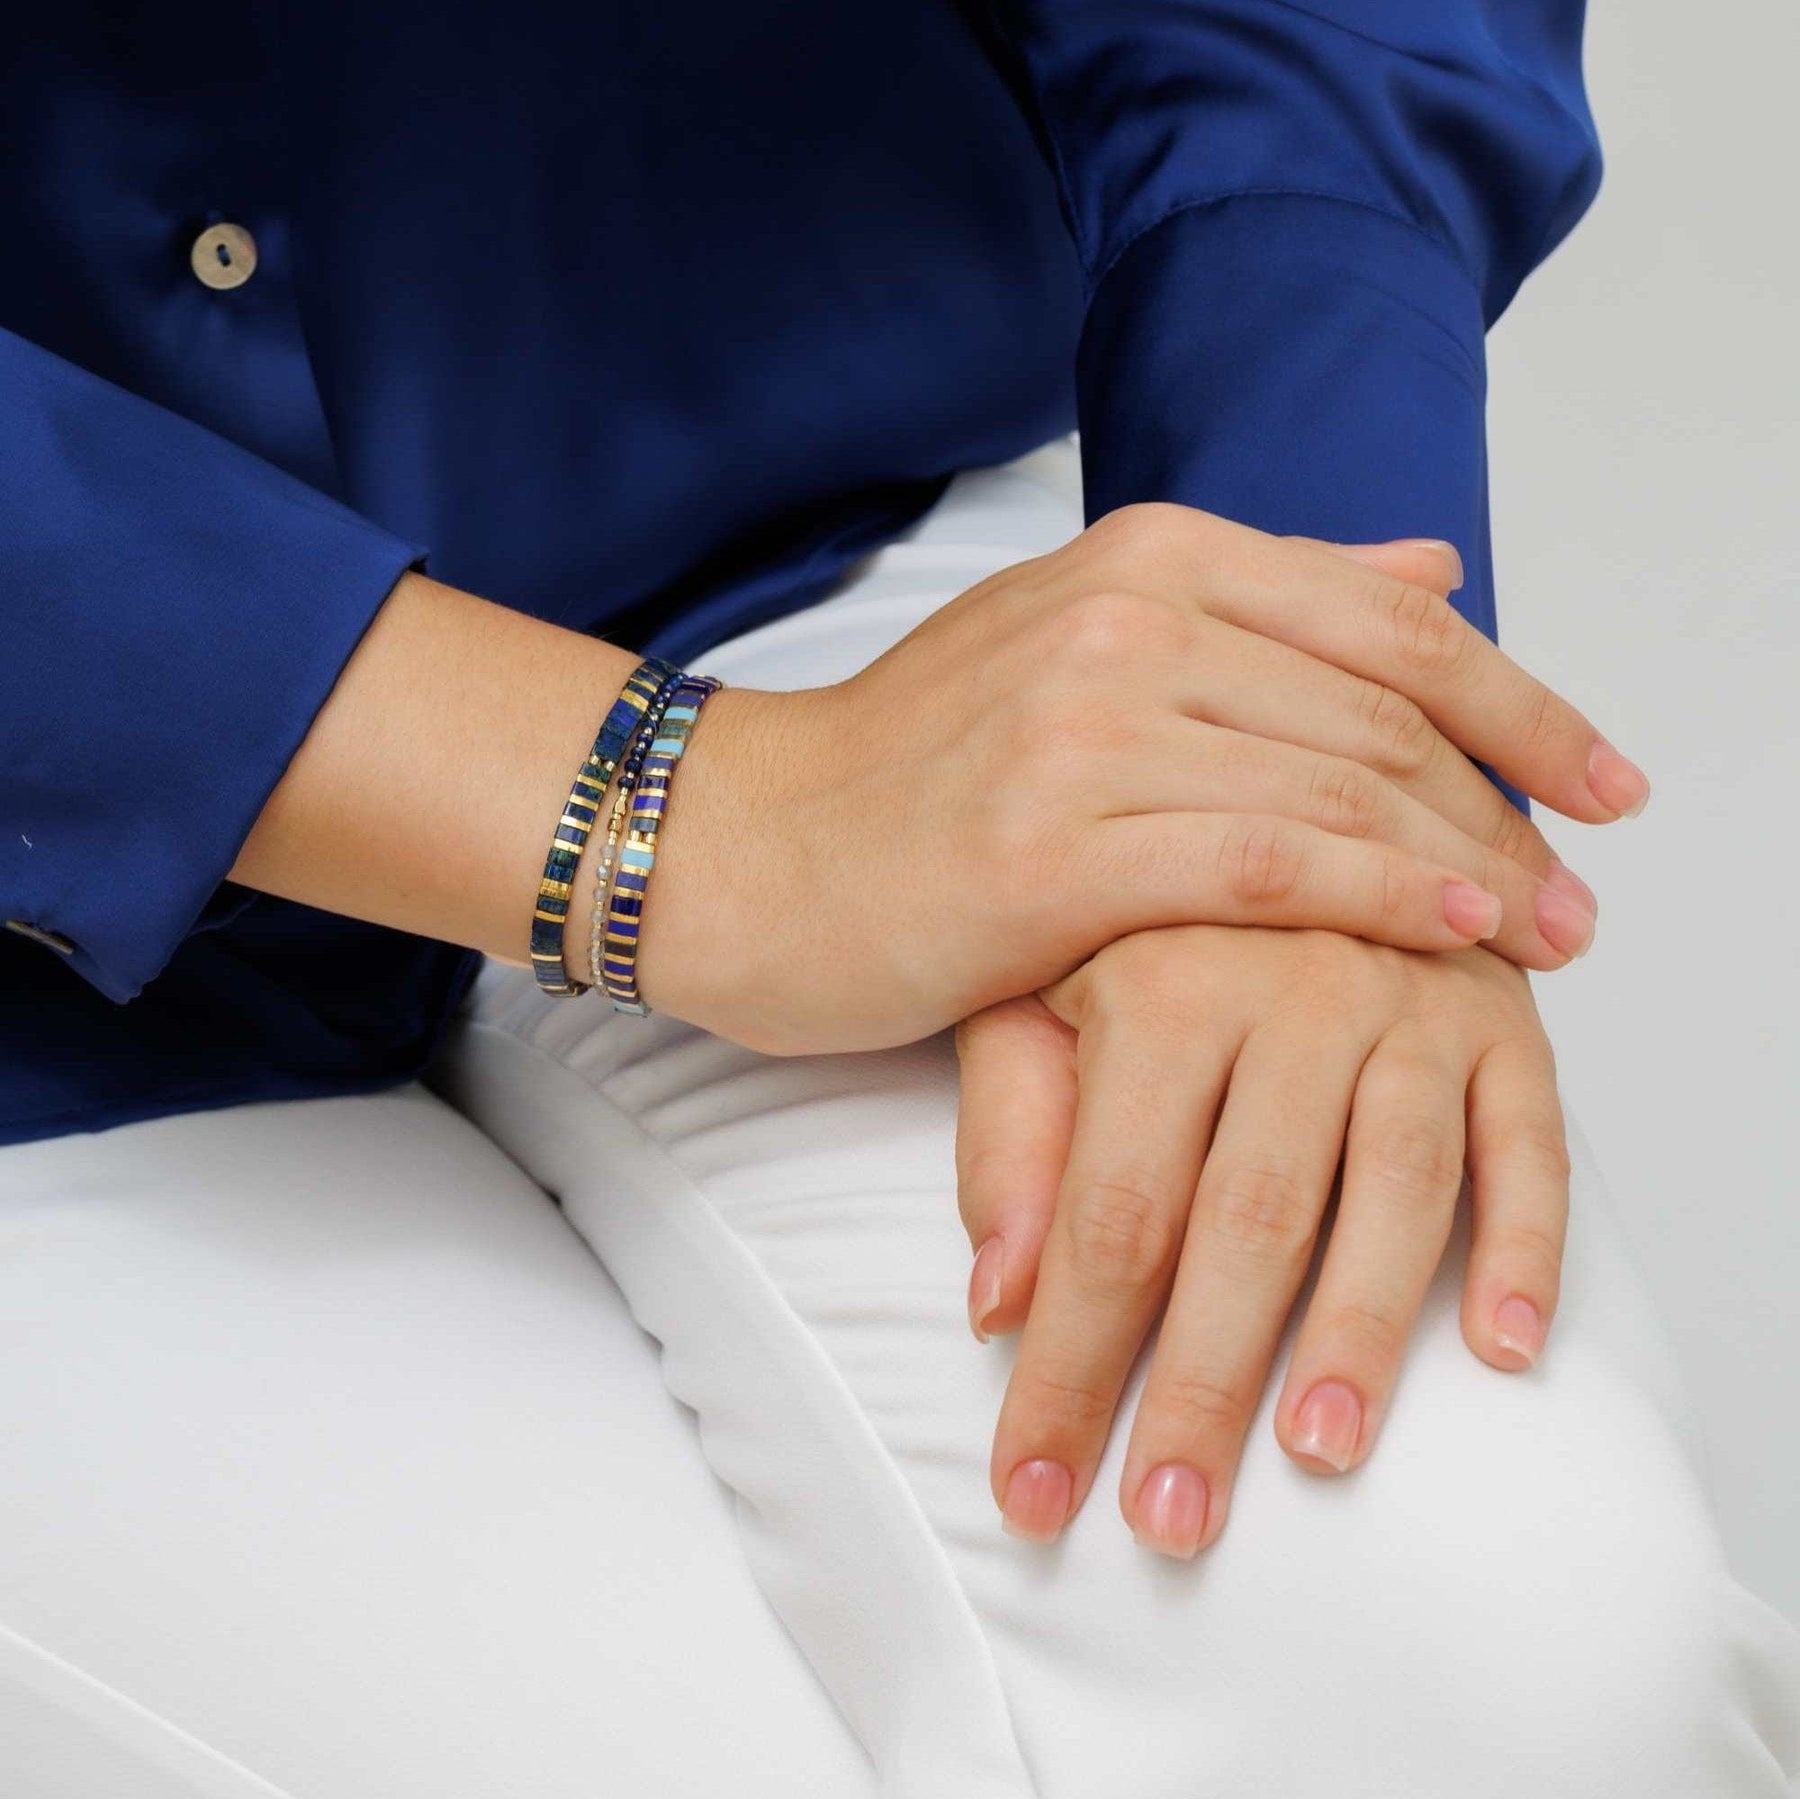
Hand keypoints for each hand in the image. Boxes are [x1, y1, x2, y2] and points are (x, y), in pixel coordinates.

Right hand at [639, 504, 1641, 1052]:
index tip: (1600, 776)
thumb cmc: (910, 770)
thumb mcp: (1082, 646)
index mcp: (1143, 557)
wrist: (740, 847)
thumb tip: (1426, 559)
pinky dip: (1379, 896)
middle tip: (1587, 880)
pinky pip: (1264, 865)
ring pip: (1338, 784)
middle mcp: (1124, 617)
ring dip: (1470, 862)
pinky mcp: (1050, 846)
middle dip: (1511, 798)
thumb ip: (1261, 600)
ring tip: (1550, 931)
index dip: (1518, 698)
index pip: (1387, 614)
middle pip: (1380, 704)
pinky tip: (1457, 934)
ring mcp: (1083, 725)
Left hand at [954, 925, 1566, 1556]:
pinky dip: (1527, 1246)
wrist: (1278, 804)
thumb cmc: (1138, 932)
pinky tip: (1503, 1351)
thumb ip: (1011, 1141)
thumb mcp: (1033, 1002)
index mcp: (1159, 982)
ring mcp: (1409, 1001)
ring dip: (1362, 1330)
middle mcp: (1291, 984)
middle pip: (1248, 1217)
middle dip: (1204, 1385)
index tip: (1035, 1494)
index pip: (1111, 1212)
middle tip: (1170, 1523)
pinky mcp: (1504, 1022)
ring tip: (1320, 1456)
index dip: (1071, 1364)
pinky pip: (1530, 1140)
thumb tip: (995, 1307)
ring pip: (1396, 1186)